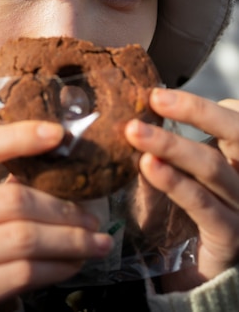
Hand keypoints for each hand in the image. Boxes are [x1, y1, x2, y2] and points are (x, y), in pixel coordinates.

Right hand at [0, 121, 112, 310]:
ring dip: (69, 239)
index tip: (58, 133)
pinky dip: (56, 267)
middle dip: (60, 206)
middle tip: (91, 214)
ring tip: (94, 240)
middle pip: (9, 200)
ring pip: (22, 238)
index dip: (16, 137)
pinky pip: (21, 274)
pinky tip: (72, 263)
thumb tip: (52, 169)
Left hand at [125, 89, 238, 290]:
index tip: (158, 94)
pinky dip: (174, 181)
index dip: (203, 104)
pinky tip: (148, 166)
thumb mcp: (182, 170)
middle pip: (236, 133)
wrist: (197, 270)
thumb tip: (142, 112)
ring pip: (212, 166)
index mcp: (237, 156)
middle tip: (154, 99)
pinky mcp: (230, 234)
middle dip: (196, 111)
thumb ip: (171, 146)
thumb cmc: (188, 211)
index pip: (235, 118)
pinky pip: (202, 202)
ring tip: (136, 132)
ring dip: (171, 145)